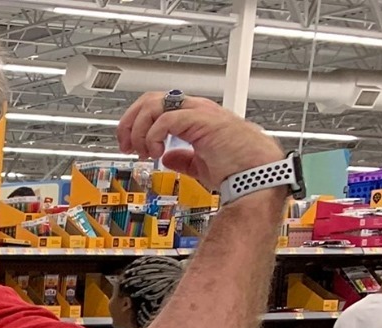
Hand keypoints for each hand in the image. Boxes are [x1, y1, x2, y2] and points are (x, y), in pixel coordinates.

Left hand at [117, 92, 281, 190]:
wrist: (255, 174)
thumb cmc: (237, 169)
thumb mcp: (200, 166)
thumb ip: (183, 159)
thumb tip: (169, 158)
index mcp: (195, 117)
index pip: (158, 106)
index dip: (136, 123)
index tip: (128, 146)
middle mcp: (196, 109)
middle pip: (151, 98)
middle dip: (130, 122)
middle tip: (126, 145)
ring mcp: (199, 112)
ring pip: (155, 104)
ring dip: (139, 130)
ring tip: (143, 151)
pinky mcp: (201, 121)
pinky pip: (166, 119)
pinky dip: (153, 136)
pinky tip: (158, 153)